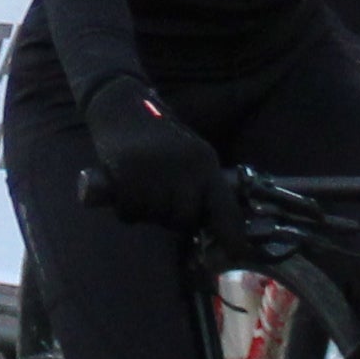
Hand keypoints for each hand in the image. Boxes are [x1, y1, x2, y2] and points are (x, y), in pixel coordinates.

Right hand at [82, 86, 224, 232]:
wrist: (122, 105)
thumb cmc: (159, 135)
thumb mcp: (191, 156)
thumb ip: (201, 187)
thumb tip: (209, 227)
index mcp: (204, 163)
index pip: (224, 207)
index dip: (231, 235)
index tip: (237, 253)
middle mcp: (184, 170)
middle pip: (184, 220)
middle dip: (174, 217)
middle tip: (162, 198)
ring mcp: (156, 173)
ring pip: (156, 218)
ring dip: (149, 211)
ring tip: (143, 186)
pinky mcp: (126, 176)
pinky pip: (131, 213)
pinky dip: (127, 207)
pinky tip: (126, 185)